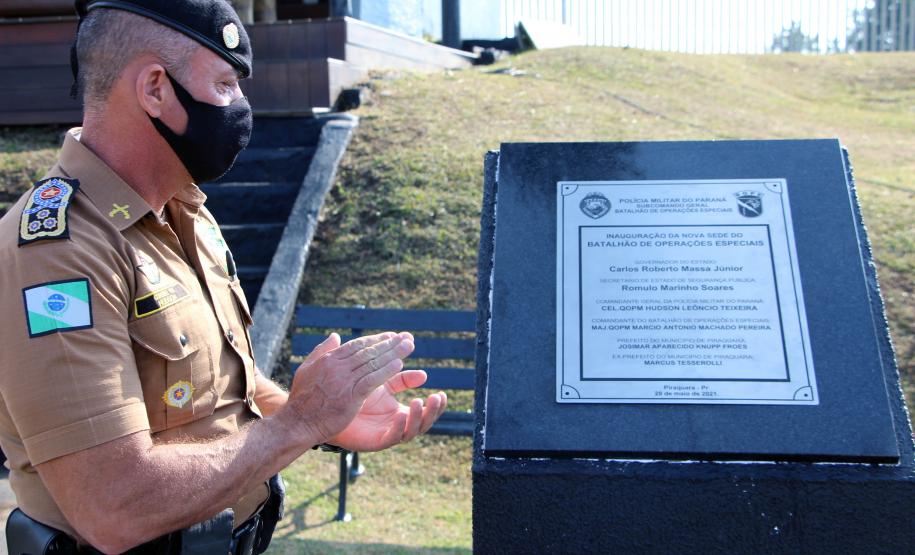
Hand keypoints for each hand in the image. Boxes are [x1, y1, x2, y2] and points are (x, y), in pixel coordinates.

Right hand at [284, 331, 414, 443]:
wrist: (297, 423)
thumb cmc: (301, 399)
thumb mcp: (307, 369)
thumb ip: (321, 351)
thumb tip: (335, 336)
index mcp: (329, 359)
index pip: (356, 345)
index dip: (375, 340)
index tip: (391, 336)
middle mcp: (337, 367)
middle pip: (368, 351)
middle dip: (389, 343)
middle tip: (406, 338)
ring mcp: (344, 381)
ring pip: (372, 363)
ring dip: (392, 353)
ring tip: (408, 347)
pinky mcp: (350, 396)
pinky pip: (371, 380)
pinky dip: (386, 371)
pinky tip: (399, 366)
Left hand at [327, 371, 447, 451]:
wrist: (329, 407)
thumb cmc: (354, 394)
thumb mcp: (381, 382)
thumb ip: (400, 379)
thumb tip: (424, 375)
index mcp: (401, 412)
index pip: (425, 411)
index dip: (436, 405)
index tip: (443, 394)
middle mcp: (398, 425)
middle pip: (423, 423)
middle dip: (433, 412)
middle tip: (437, 398)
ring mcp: (388, 434)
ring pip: (412, 431)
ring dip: (418, 417)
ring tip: (418, 402)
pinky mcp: (376, 442)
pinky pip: (392, 438)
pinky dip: (399, 428)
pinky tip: (401, 415)